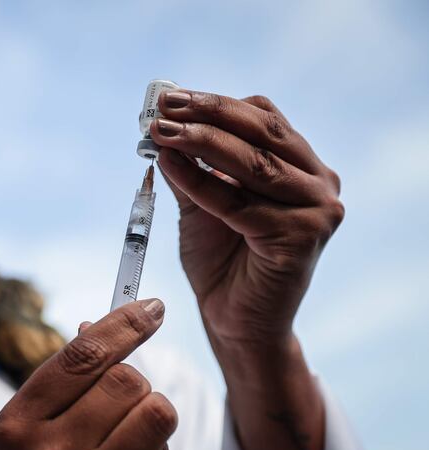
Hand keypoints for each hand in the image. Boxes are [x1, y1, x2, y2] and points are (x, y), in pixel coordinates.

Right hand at [0, 299, 175, 449]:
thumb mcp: (9, 430)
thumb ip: (54, 383)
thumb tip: (99, 329)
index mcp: (16, 426)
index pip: (82, 357)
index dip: (124, 324)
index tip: (150, 308)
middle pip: (126, 381)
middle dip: (130, 377)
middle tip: (117, 392)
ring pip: (156, 414)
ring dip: (148, 408)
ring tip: (126, 423)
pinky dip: (151, 448)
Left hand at [150, 90, 343, 352]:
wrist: (234, 321)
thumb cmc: (222, 262)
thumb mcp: (203, 204)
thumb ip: (192, 167)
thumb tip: (164, 126)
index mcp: (303, 167)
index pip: (263, 118)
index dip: (215, 103)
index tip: (170, 98)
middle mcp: (319, 183)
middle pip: (262, 131)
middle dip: (207, 114)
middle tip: (164, 107)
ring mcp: (319, 210)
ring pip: (254, 164)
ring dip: (201, 142)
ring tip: (161, 132)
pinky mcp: (302, 237)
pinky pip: (240, 203)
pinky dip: (200, 182)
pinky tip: (169, 165)